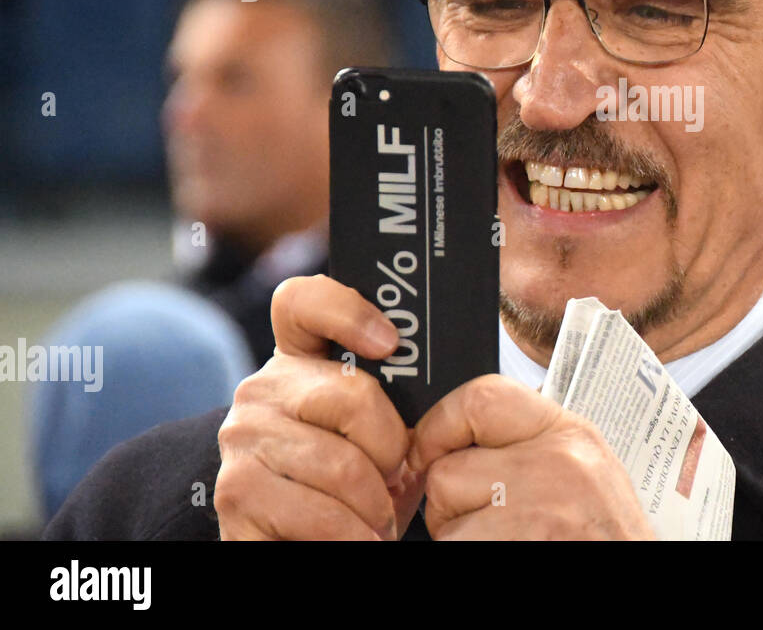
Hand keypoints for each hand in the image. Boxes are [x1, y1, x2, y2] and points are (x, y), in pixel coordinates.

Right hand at [214, 275, 425, 539]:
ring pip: (342, 464)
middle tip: (396, 477)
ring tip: (378, 516)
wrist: (299, 546)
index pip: (302, 301)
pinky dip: (353, 534)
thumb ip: (399, 402)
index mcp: (298, 362)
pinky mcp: (235, 493)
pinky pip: (319, 512)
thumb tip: (442, 389)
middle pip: (352, 395)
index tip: (389, 343)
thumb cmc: (355, 489)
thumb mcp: (382, 439)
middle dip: (391, 449)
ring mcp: (242, 438)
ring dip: (375, 504)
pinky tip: (358, 537)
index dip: (347, 311)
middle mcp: (262, 390)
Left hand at [408, 374, 655, 539]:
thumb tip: (461, 436)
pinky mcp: (510, 545)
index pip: (482, 397)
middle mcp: (555, 466)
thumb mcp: (585, 472)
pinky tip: (509, 551)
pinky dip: (471, 552)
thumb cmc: (607, 539)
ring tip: (507, 539)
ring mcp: (533, 512)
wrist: (637, 579)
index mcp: (572, 436)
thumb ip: (531, 445)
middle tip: (488, 520)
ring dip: (460, 536)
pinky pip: (456, 546)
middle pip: (450, 467)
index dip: (441, 424)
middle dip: (453, 500)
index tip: (429, 449)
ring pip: (445, 516)